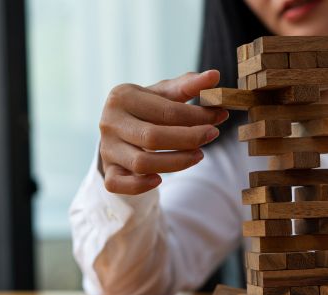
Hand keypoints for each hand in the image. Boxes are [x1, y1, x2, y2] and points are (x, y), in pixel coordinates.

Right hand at [99, 70, 227, 194]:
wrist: (120, 129)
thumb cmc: (148, 109)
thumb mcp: (165, 94)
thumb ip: (189, 85)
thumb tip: (214, 76)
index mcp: (122, 96)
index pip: (166, 110)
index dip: (197, 116)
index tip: (220, 117)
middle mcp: (109, 121)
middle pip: (153, 137)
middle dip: (189, 139)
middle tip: (213, 135)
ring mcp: (107, 148)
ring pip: (141, 163)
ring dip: (175, 162)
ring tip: (199, 155)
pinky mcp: (108, 170)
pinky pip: (119, 184)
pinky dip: (140, 186)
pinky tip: (160, 180)